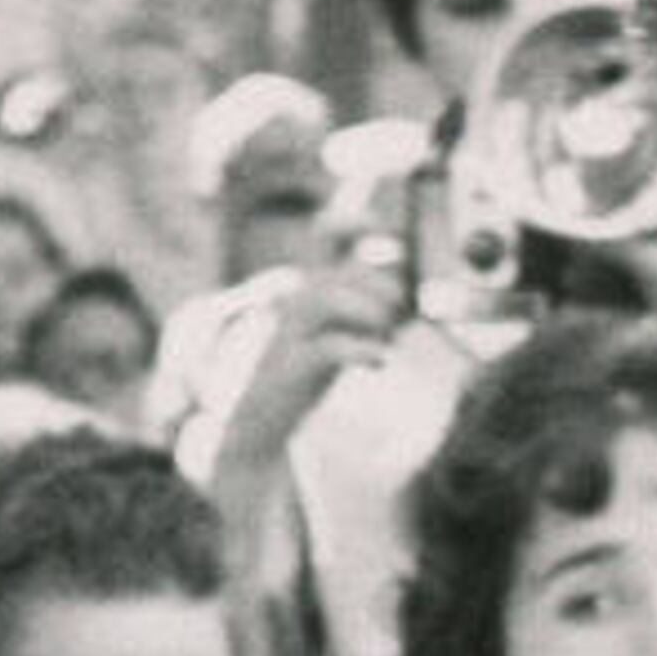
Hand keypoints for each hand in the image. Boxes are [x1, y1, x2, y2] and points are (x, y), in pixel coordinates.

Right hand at [217, 225, 415, 466]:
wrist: (250, 430)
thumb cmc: (297, 384)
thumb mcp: (335, 340)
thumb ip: (365, 315)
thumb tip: (406, 299)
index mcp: (303, 287)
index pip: (328, 235)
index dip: (357, 225)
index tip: (389, 242)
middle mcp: (291, 301)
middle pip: (342, 270)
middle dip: (382, 289)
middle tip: (397, 318)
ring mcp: (283, 331)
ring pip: (329, 296)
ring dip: (371, 314)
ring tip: (385, 340)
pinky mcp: (284, 367)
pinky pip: (330, 346)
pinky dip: (364, 351)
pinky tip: (379, 363)